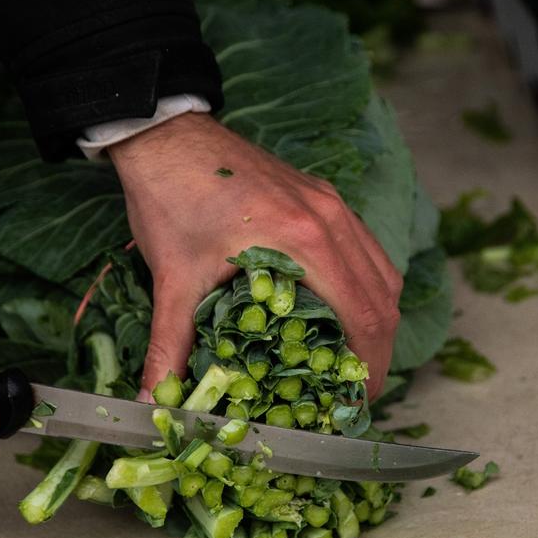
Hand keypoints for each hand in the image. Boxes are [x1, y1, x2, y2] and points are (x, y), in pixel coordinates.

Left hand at [108, 113, 401, 398]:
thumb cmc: (171, 198)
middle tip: (355, 393)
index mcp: (304, 240)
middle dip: (378, 353)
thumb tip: (153, 400)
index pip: (365, 316)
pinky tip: (343, 311)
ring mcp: (331, 204)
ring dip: (377, 320)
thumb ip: (169, 346)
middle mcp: (330, 218)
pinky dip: (366, 288)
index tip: (356, 402)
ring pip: (383, 273)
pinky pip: (366, 250)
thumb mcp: (173, 280)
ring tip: (354, 360)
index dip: (370, 367)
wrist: (165, 135)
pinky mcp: (322, 197)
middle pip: (384, 299)